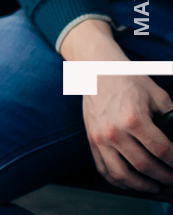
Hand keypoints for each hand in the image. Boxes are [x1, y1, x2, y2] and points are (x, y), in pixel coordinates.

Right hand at [85, 70, 172, 190]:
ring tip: (156, 185)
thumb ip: (172, 118)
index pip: (162, 150)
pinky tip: (132, 182)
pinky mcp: (91, 141)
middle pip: (145, 166)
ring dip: (143, 186)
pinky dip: (120, 182)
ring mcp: (100, 138)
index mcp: (133, 118)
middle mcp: (114, 131)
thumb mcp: (157, 96)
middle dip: (165, 177)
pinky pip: (105, 170)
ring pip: (124, 175)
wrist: (95, 70)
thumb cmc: (127, 80)